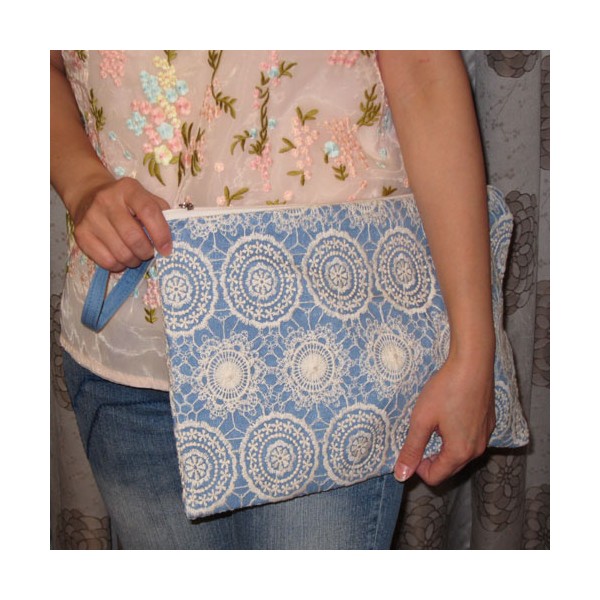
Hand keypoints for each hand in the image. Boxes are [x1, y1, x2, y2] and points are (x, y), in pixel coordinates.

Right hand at [69, 176, 171, 271]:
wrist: (88, 194)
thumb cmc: (125, 200)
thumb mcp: (144, 197)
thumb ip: (160, 213)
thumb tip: (172, 237)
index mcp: (128, 189)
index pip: (148, 212)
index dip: (161, 234)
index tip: (167, 249)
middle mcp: (106, 201)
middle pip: (133, 237)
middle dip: (146, 252)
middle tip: (149, 252)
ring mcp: (91, 218)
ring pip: (121, 253)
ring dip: (134, 260)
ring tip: (136, 255)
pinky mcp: (81, 235)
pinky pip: (106, 261)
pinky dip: (119, 265)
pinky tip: (121, 257)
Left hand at [394, 350, 495, 485]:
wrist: (472, 364)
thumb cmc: (446, 390)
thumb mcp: (421, 420)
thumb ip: (412, 449)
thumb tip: (401, 475)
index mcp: (460, 453)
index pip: (435, 477)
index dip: (418, 466)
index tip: (411, 444)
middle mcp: (477, 450)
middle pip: (449, 467)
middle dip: (431, 457)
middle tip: (420, 433)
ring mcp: (486, 436)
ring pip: (460, 454)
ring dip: (444, 446)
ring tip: (434, 422)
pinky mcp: (489, 423)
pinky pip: (470, 439)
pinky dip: (457, 435)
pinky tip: (449, 414)